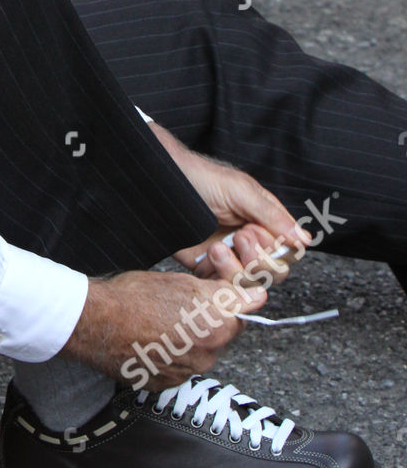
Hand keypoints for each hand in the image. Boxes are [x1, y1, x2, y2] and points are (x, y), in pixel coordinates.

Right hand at [60, 270, 267, 390]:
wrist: (94, 323)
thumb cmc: (134, 296)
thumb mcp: (183, 282)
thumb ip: (225, 292)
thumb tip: (256, 296)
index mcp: (217, 327)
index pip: (242, 313)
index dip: (227, 299)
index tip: (211, 292)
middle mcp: (207, 356)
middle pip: (221, 335)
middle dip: (208, 320)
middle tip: (179, 304)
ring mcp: (186, 373)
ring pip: (199, 352)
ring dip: (189, 338)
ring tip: (160, 321)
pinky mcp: (165, 384)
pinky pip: (179, 368)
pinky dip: (171, 355)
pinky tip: (151, 338)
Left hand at [148, 122, 310, 285]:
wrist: (162, 186)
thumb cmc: (202, 179)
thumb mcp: (242, 191)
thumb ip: (273, 217)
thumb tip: (305, 240)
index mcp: (265, 223)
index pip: (288, 252)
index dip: (277, 250)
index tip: (257, 231)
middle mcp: (251, 244)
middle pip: (274, 273)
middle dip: (258, 259)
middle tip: (239, 236)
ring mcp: (230, 258)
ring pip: (250, 283)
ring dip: (236, 267)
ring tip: (219, 245)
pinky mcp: (208, 270)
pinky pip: (224, 287)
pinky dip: (220, 276)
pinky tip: (210, 254)